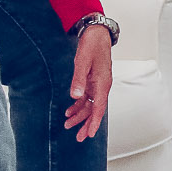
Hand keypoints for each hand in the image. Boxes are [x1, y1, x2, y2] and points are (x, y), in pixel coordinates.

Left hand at [65, 24, 112, 141]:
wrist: (96, 32)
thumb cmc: (92, 45)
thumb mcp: (82, 61)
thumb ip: (78, 79)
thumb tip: (75, 96)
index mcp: (103, 83)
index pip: (99, 108)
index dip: (94, 122)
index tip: (89, 135)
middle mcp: (102, 86)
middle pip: (95, 110)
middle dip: (86, 124)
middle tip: (78, 137)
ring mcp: (97, 84)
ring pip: (90, 105)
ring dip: (80, 115)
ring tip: (68, 125)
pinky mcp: (92, 80)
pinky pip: (86, 97)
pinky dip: (78, 104)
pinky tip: (69, 110)